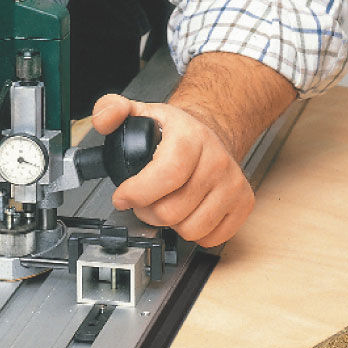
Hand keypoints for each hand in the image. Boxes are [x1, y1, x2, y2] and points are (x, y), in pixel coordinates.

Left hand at [91, 93, 254, 247]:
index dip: (138, 193)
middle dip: (147, 211)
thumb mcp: (138, 112)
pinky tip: (186, 214)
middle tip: (142, 201)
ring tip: (164, 206)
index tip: (123, 196)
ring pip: (191, 229)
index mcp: (190, 137)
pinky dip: (194, 232)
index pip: (166, 175)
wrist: (209, 133)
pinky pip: (212, 237)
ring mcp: (232, 184)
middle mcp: (217, 160)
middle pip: (172, 210)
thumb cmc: (174, 130)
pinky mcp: (243, 203)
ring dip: (170, 224)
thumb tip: (104, 118)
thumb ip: (111, 109)